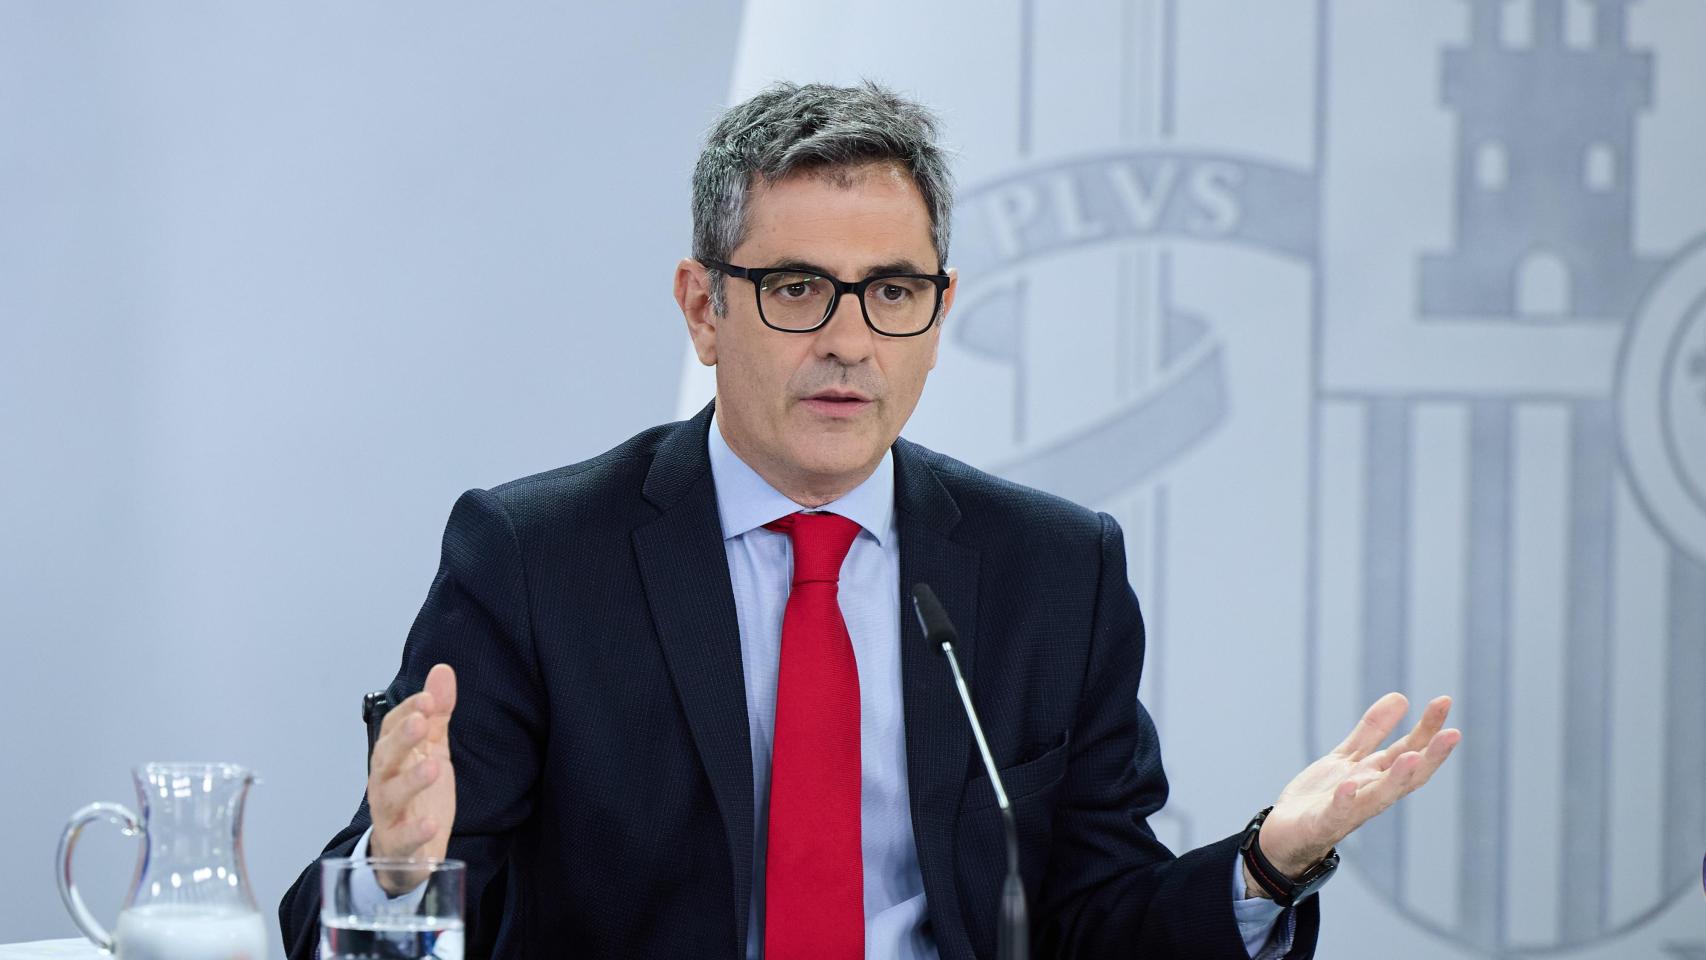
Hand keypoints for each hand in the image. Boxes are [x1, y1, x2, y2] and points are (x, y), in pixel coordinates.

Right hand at [366, 663, 457, 893]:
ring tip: (434, 766)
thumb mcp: (432, 750)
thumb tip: (442, 671)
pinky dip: (415, 832)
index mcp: (392, 757)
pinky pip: (403, 839)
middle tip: (421, 722)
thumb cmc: (418, 796)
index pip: (392, 728)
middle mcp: (384, 782)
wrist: (407, 853)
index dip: (408, 712)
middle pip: (385, 757)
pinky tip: (430, 824)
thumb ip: (437, 714)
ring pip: (391, 796)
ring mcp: (388, 814)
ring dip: (411, 780)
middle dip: (402, 739)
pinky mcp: (398, 845)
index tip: (428, 699)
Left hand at [1245, 692, 1460, 892]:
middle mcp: (1371, 795)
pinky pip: (1335, 812)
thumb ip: (1372, 731)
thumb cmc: (1322, 797)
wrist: (1285, 836)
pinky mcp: (1322, 822)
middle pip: (1406, 776)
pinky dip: (1345, 800)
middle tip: (1453, 733)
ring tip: (1412, 757)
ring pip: (1379, 796)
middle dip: (1430, 756)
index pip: (1411, 752)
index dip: (1428, 730)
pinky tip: (1350, 784)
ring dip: (1396, 778)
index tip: (1444, 701)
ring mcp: (1349, 810)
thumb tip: (1401, 697)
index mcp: (1377, 778)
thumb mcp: (1348, 758)